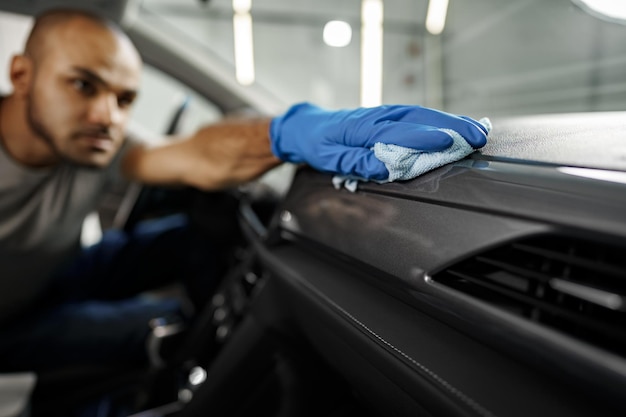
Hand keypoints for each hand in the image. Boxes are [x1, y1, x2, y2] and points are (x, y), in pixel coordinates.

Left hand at [270, 102, 488, 180]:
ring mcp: (384, 114)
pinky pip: (417, 116)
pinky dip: (439, 119)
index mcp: (362, 127)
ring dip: (451, 121)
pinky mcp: (388, 116)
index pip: (398, 132)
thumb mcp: (329, 158)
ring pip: (422, 114)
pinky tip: (456, 125)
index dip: (424, 137)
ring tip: (477, 130)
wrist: (306, 127)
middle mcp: (378, 116)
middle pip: (419, 118)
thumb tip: (384, 166)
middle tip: (477, 137)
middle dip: (450, 127)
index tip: (448, 142)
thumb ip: (356, 161)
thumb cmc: (317, 144)